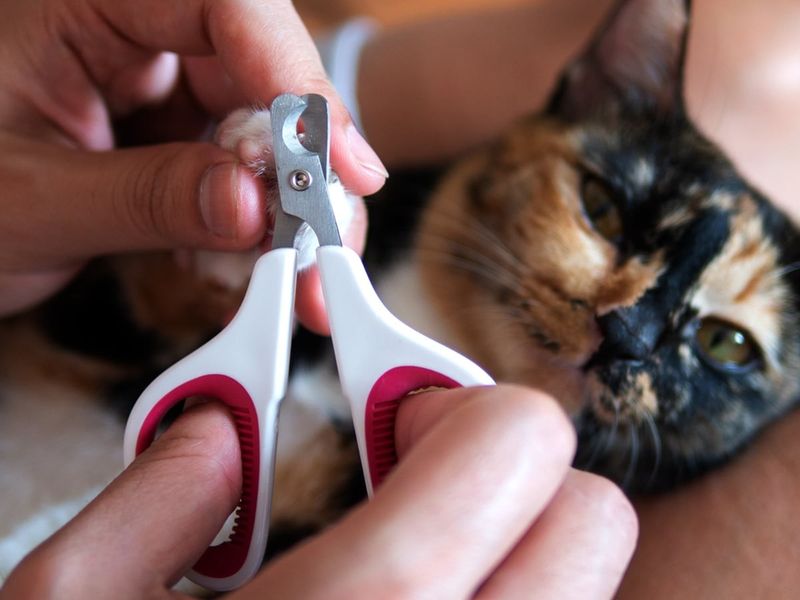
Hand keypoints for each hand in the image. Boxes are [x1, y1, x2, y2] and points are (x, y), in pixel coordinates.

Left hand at [0, 0, 385, 323]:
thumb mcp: (29, 201)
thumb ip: (144, 197)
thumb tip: (252, 207)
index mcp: (83, 2)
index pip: (222, 5)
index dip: (296, 78)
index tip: (342, 166)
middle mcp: (136, 33)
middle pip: (264, 75)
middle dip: (310, 166)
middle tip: (331, 245)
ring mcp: (160, 84)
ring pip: (267, 129)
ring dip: (297, 207)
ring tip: (308, 276)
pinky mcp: (174, 133)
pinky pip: (244, 168)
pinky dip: (263, 223)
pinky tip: (262, 265)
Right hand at [1, 386, 636, 598]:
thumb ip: (151, 498)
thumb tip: (219, 435)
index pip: (518, 444)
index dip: (460, 407)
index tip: (396, 425)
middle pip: (592, 520)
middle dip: (509, 480)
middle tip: (410, 496)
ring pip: (584, 599)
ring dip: (510, 561)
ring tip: (401, 582)